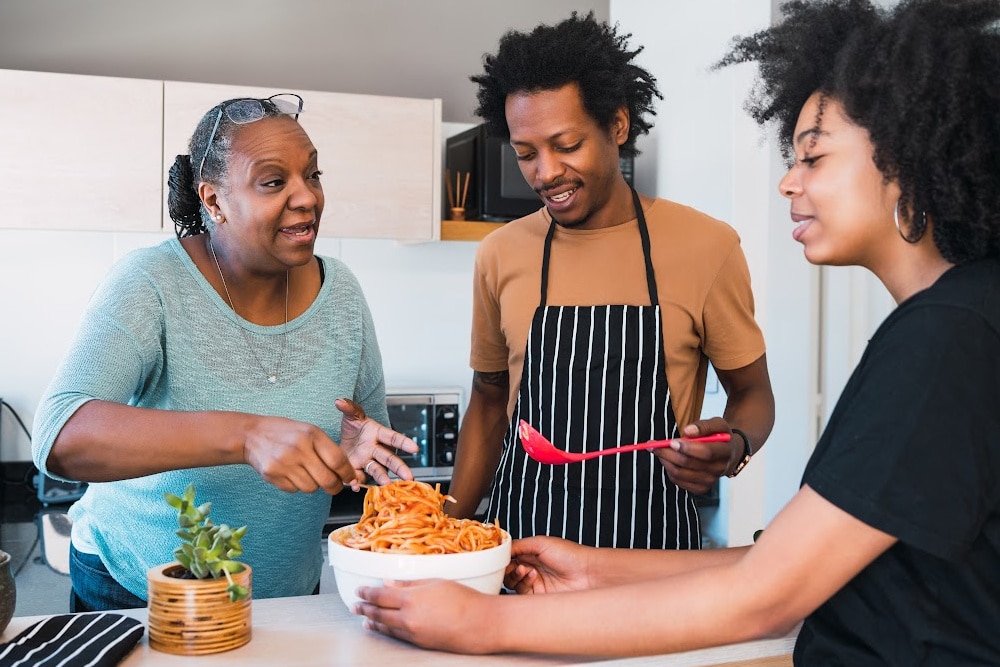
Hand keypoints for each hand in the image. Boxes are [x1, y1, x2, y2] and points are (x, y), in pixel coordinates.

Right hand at [242, 415, 360, 494]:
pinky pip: (294, 490)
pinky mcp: (272, 475)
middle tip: (334, 486)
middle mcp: (298, 449)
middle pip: (327, 480)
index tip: (350, 478)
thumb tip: (347, 474)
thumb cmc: (286, 433)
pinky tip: (290, 472)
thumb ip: (328, 450)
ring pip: (311, 488)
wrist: (252, 435)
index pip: (337, 460)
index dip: (347, 473)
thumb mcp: (309, 431)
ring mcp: (284, 463)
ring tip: (305, 472)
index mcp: (311, 434)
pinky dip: (296, 485)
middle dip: (334, 487)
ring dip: (313, 485)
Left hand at [335, 398, 418, 487]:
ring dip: (382, 478)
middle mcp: (376, 450)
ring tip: (386, 484)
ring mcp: (368, 462)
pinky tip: (355, 486)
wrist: (345, 441)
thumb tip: (339, 401)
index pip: (393, 437)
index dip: (404, 442)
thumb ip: (348, 408)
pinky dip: (358, 483)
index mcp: (378, 434)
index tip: (415, 449)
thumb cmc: (355, 428)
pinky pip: (360, 478)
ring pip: (378, 470)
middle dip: (400, 467)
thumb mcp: (353, 416)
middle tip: (409, 477)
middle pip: (390, 459)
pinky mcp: (358, 471)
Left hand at [354, 579, 496, 653]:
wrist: (480, 623)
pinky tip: (385, 629)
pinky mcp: (420, 643)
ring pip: (386, 627)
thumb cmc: (463, 599)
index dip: (367, 592)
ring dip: (373, 623)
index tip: (359, 590)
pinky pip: (398, 636)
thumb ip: (410, 583)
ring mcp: (413, 633)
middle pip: (379, 613)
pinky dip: (387, 631)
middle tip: (355, 606)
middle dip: (364, 609)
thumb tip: (390, 583)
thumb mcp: (435, 583)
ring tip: (365, 620)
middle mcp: (408, 618)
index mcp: (410, 598)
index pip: (380, 595)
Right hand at [504, 536, 591, 593]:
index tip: (499, 557)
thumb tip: (502, 548)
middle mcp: (531, 568)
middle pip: (507, 571)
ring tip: (525, 570)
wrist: (587, 574)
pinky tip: (532, 576)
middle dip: (506, 568)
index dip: (503, 557)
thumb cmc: (570, 555)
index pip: (509, 556)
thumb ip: (520, 545)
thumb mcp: (542, 543)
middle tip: (511, 565)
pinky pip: (520, 593)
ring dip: (514, 575)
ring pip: (511, 582)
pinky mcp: (537, 596)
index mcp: (532, 553)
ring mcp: (534, 582)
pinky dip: (522, 584)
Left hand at [652, 417, 734, 494]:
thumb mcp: (718, 424)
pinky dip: (669, 470)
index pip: (706, 452)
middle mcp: (719, 469)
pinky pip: (678, 481)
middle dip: (668, 453)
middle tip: (655, 444)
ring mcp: (710, 481)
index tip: (672, 442)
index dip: (687, 448)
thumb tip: (688, 431)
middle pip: (689, 464)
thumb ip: (704, 426)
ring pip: (680, 473)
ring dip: (665, 461)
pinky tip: (668, 460)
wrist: (728, 453)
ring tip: (659, 450)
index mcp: (725, 451)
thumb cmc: (720, 437)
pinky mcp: (701, 488)